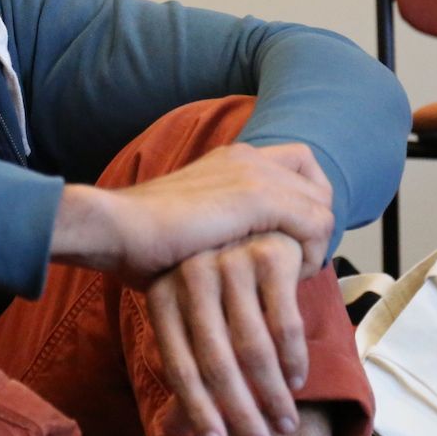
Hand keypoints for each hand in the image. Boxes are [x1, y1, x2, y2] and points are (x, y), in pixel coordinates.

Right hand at [50, 142, 333, 284]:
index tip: (291, 242)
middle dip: (316, 226)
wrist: (115, 227)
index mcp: (232, 159)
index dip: (305, 203)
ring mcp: (254, 174)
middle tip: (296, 264)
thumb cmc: (140, 241)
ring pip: (322, 206)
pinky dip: (310, 254)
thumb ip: (221, 230)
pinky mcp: (257, 198)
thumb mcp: (191, 228)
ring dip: (314, 246)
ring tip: (290, 277)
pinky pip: (316, 224)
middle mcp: (248, 158)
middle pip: (317, 184)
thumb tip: (239, 258)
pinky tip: (286, 278)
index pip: (299, 166)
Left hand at [147, 232, 306, 435]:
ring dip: (274, 396)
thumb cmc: (219, 284)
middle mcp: (191, 274)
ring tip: (285, 426)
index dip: (198, 412)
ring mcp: (231, 261)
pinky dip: (294, 359)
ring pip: (253, 349)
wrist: (254, 214)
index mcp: (162, 293)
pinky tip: (299, 381)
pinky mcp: (270, 254)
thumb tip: (175, 432)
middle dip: (242, 414)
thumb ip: (190, 365)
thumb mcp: (191, 316)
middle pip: (216, 363)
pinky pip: (286, 323)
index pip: (178, 365)